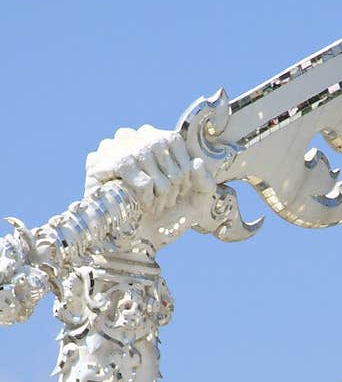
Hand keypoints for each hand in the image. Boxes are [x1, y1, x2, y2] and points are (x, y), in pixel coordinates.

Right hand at [85, 125, 215, 248]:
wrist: (141, 244)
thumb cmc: (167, 220)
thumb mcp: (196, 201)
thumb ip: (206, 182)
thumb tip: (196, 163)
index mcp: (153, 138)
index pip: (172, 140)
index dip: (182, 169)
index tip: (180, 193)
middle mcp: (130, 137)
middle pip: (158, 144)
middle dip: (171, 180)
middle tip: (168, 203)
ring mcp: (111, 148)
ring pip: (143, 152)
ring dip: (157, 187)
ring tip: (155, 206)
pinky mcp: (96, 164)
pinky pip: (126, 165)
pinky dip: (142, 189)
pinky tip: (141, 206)